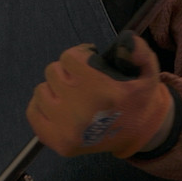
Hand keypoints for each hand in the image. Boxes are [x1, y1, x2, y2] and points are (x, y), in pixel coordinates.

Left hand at [27, 34, 172, 158]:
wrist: (137, 136)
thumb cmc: (137, 100)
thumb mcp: (148, 73)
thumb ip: (141, 52)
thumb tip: (127, 39)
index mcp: (102, 92)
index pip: (69, 57)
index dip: (80, 55)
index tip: (88, 61)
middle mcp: (80, 111)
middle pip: (53, 71)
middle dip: (67, 71)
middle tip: (80, 79)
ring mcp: (65, 129)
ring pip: (41, 90)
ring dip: (54, 88)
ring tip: (70, 93)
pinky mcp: (56, 141)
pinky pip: (33, 111)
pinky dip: (42, 105)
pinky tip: (58, 105)